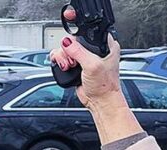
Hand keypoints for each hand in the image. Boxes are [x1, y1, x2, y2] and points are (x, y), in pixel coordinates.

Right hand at [49, 23, 141, 144]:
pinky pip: (63, 58)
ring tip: (69, 66)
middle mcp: (95, 49)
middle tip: (73, 61)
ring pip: (66, 49)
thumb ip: (79, 52)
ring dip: (63, 57)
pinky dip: (60, 62)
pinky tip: (66, 68)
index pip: (88, 31)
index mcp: (106, 44)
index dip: (78, 32)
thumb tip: (67, 42)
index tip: (72, 37)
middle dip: (68, 50)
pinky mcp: (76, 66)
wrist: (100, 101)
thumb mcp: (93, 66)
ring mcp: (85, 58)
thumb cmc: (105, 86)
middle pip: (73, 40)